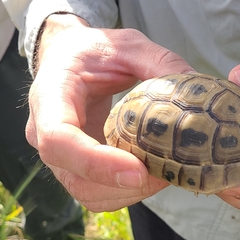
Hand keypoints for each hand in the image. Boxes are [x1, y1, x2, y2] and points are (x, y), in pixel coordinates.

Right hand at [27, 14, 193, 211]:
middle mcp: (43, 134)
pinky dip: (127, 193)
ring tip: (165, 173)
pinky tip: (153, 173)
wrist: (67, 59)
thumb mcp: (126, 45)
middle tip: (167, 173)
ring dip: (129, 193)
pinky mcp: (74, 170)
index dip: (96, 162)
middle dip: (123, 185)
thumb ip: (159, 62)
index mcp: (49, 97)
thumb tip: (196, 88)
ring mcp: (58, 158)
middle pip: (75, 178)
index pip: (59, 140)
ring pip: (88, 194)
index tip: (137, 171)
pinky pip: (97, 195)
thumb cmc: (92, 51)